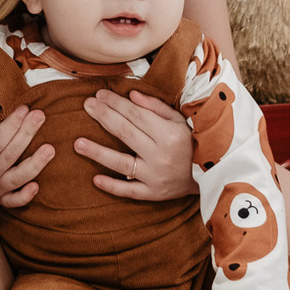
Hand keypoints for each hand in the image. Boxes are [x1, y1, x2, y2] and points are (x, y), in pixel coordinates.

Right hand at [0, 61, 51, 210]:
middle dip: (25, 134)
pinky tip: (37, 186)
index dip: (11, 122)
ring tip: (50, 149)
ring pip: (15, 177)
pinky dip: (23, 197)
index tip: (25, 107)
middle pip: (8, 152)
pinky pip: (12, 202)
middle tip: (40, 115)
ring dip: (33, 165)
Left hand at [75, 89, 193, 201]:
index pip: (136, 115)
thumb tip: (131, 95)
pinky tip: (95, 179)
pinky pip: (130, 191)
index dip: (116, 103)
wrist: (211, 176)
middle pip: (126, 133)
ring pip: (122, 163)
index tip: (99, 94)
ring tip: (77, 143)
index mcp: (169, 134)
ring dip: (98, 152)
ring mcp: (156, 177)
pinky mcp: (153, 194)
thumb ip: (156, 107)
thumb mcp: (180, 121)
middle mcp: (161, 155)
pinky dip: (112, 186)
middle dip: (104, 117)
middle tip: (87, 105)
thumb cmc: (192, 142)